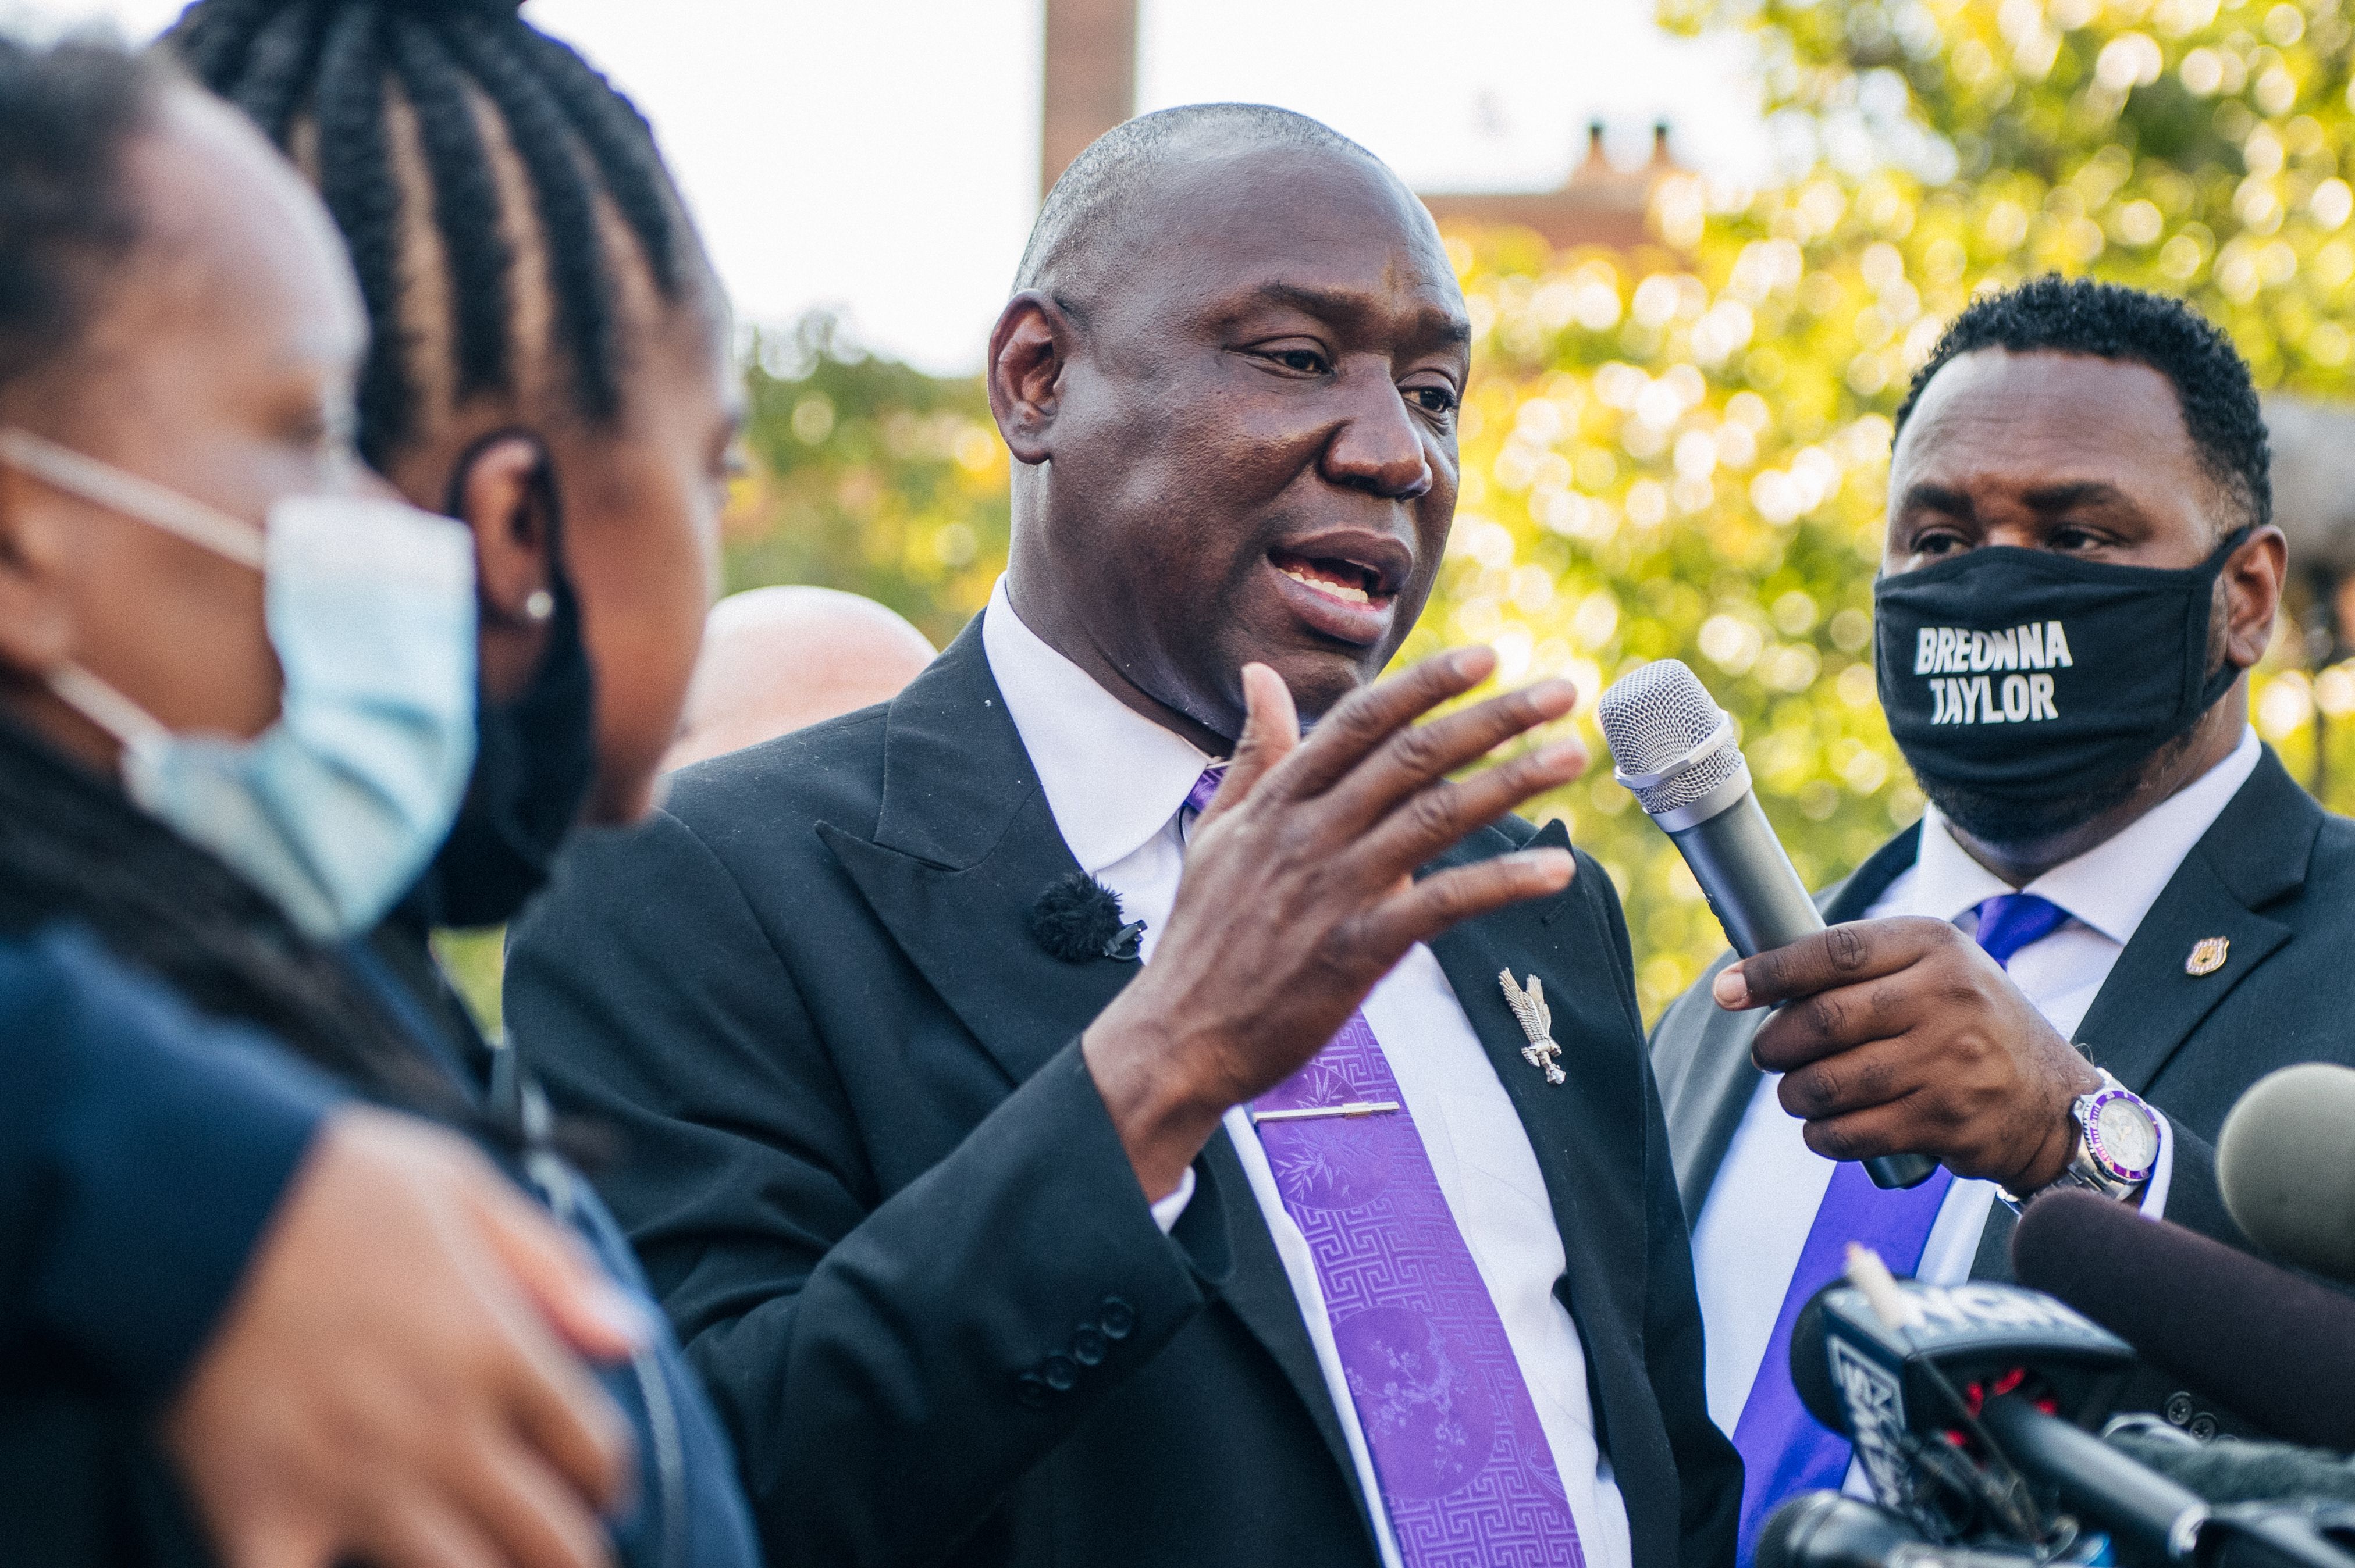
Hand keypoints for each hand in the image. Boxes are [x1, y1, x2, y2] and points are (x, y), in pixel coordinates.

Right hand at [161, 1107, 646, 1567]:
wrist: (189, 1196)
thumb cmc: (328, 1179)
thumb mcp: (465, 1188)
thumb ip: (554, 1269)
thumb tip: (634, 1337)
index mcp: (496, 1349)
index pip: (596, 1448)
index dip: (610, 1477)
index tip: (601, 1486)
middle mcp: (442, 1429)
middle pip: (548, 1539)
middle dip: (571, 1555)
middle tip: (563, 1551)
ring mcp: (354, 1481)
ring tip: (488, 1565)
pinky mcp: (261, 1514)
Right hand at [1083, 647, 1586, 1199]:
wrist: (1177, 1037)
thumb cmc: (1202, 937)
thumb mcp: (1216, 831)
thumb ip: (1253, 753)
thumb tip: (1258, 676)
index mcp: (1279, 801)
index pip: (1361, 722)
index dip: (1426, 684)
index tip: (1485, 656)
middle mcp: (1310, 833)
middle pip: (1412, 756)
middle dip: (1494, 717)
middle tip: (1561, 689)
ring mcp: (1334, 889)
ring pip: (1435, 816)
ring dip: (1512, 781)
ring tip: (1572, 754)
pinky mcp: (1356, 950)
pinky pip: (1442, 905)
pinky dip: (1502, 883)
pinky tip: (1555, 870)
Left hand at [1711, 917, 2100, 1190]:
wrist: (2055, 1103)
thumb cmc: (1973, 1026)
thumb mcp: (1940, 969)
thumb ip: (1866, 966)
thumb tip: (1762, 977)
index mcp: (1936, 946)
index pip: (1833, 953)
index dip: (1769, 973)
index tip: (1727, 990)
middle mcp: (1946, 998)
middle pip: (1822, 1020)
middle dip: (1774, 1043)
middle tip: (1765, 1053)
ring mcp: (1949, 1062)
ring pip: (1830, 1081)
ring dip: (1793, 1093)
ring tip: (1793, 1092)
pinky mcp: (1946, 1121)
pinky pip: (1852, 1132)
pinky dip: (1821, 1134)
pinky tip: (1820, 1128)